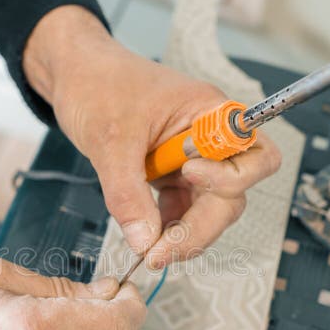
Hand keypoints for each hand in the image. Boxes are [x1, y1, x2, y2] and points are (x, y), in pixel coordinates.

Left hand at [23, 6, 281, 267]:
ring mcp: (191, 159)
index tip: (188, 177)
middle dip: (200, 227)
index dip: (230, 178)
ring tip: (150, 253)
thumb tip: (145, 242)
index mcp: (210, 114)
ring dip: (184, 235)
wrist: (73, 75)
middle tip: (160, 253)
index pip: (256, 156)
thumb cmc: (97, 84)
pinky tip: (146, 240)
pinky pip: (181, 210)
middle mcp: (209, 139)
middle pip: (231, 195)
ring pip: (208, 209)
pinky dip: (167, 229)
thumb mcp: (110, 139)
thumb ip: (127, 194)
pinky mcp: (171, 174)